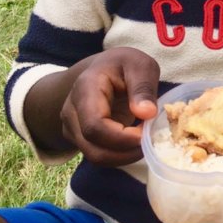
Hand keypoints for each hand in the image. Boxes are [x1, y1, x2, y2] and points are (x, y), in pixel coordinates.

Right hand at [60, 47, 160, 166]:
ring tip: (145, 141)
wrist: (103, 69)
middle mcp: (72, 111)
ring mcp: (71, 127)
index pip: (95, 125)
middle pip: (93, 147)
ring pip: (95, 156)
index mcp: (85, 89)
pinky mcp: (79, 138)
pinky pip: (98, 154)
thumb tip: (147, 114)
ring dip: (124, 156)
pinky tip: (135, 143)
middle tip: (151, 141)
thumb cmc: (123, 65)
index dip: (121, 138)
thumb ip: (143, 87)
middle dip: (126, 152)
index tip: (147, 134)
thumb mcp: (140, 65)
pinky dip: (119, 155)